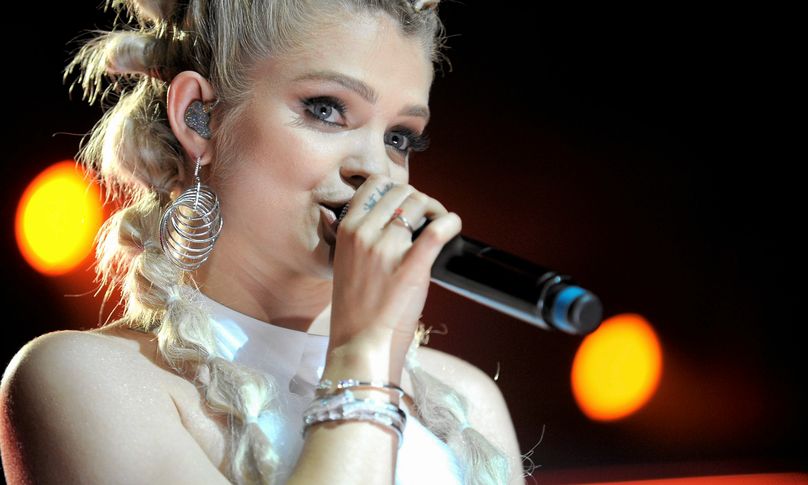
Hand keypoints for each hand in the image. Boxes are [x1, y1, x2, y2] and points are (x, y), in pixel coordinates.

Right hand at [328, 174, 461, 374]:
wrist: (360, 345)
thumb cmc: (356, 311)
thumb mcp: (346, 263)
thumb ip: (362, 238)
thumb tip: (392, 220)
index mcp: (347, 230)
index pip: (374, 184)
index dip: (396, 190)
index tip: (405, 205)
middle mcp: (364, 233)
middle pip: (401, 191)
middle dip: (418, 199)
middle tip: (427, 217)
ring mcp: (387, 248)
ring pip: (419, 202)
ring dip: (434, 209)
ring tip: (438, 225)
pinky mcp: (411, 265)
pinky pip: (437, 230)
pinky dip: (451, 222)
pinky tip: (454, 226)